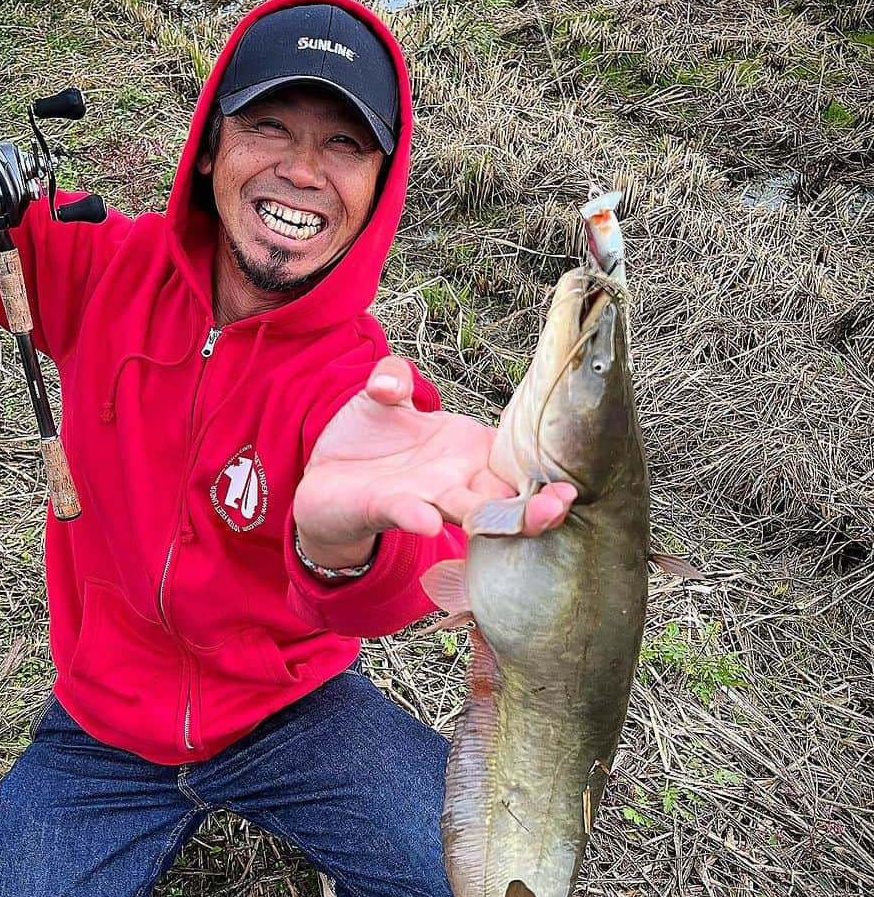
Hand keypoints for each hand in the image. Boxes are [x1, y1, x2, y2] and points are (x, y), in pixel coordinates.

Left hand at [293, 356, 575, 565]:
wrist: (322, 480)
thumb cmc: (365, 442)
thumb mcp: (382, 395)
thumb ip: (394, 375)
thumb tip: (391, 383)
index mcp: (468, 451)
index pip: (519, 459)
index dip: (546, 462)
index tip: (574, 468)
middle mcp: (456, 481)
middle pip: (507, 496)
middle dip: (538, 505)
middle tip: (566, 503)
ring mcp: (425, 498)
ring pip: (472, 512)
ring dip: (502, 518)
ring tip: (533, 518)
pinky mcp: (387, 509)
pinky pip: (407, 512)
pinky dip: (416, 516)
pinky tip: (425, 521)